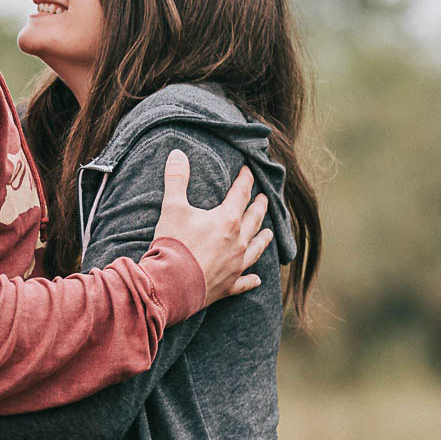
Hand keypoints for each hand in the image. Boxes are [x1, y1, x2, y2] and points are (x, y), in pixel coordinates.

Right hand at [152, 150, 271, 305]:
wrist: (171, 284)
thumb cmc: (173, 245)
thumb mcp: (172, 208)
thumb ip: (177, 179)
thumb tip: (177, 154)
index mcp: (226, 220)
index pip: (241, 194)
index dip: (245, 180)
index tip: (248, 171)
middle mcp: (238, 242)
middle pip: (253, 219)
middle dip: (259, 206)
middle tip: (264, 198)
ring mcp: (236, 265)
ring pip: (256, 248)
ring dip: (263, 239)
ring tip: (268, 232)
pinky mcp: (229, 285)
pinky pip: (245, 282)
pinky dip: (251, 279)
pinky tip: (257, 278)